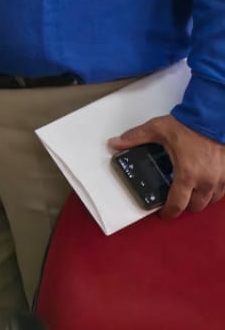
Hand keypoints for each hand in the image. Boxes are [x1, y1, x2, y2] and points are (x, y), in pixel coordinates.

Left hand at [109, 114, 224, 218]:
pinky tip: (207, 182)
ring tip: (191, 191)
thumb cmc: (189, 124)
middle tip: (176, 199)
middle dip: (185, 206)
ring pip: (211, 200)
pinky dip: (214, 190)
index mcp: (187, 175)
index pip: (177, 204)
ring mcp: (221, 178)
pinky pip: (223, 190)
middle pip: (196, 206)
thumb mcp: (157, 130)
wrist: (212, 116)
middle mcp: (206, 181)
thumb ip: (135, 138)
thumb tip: (115, 143)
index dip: (168, 212)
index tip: (163, 213)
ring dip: (201, 199)